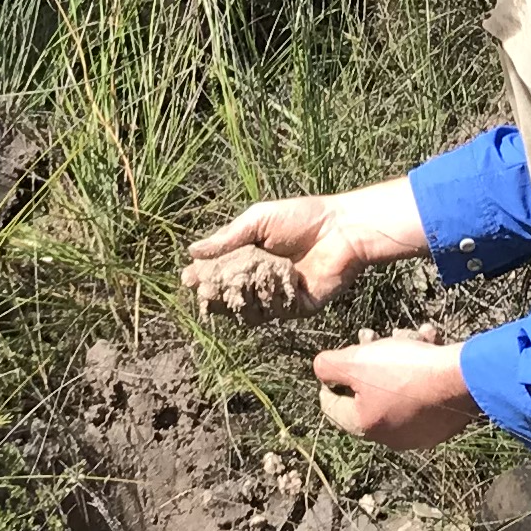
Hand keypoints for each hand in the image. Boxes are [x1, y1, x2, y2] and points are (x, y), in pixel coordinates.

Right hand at [183, 175, 423, 306]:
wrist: (342, 229)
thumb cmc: (302, 217)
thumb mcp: (258, 220)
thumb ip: (227, 238)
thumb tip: (192, 251)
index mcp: (249, 257)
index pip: (219, 273)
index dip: (204, 277)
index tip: (188, 278)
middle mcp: (261, 279)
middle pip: (230, 296)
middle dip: (216, 293)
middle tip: (206, 289)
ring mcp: (279, 295)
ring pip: (249, 310)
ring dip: (240, 300)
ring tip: (237, 286)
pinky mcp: (298, 306)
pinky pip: (275, 312)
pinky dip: (268, 302)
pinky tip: (268, 286)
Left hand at [311, 337, 478, 450]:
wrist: (461, 379)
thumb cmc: (404, 370)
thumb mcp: (356, 360)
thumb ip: (328, 365)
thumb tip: (320, 369)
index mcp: (363, 426)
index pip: (330, 404)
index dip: (332, 375)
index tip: (344, 356)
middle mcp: (389, 436)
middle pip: (366, 393)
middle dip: (369, 361)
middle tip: (372, 338)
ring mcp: (418, 432)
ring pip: (396, 388)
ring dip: (398, 358)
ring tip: (410, 337)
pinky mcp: (441, 424)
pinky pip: (422, 393)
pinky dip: (422, 369)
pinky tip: (429, 343)